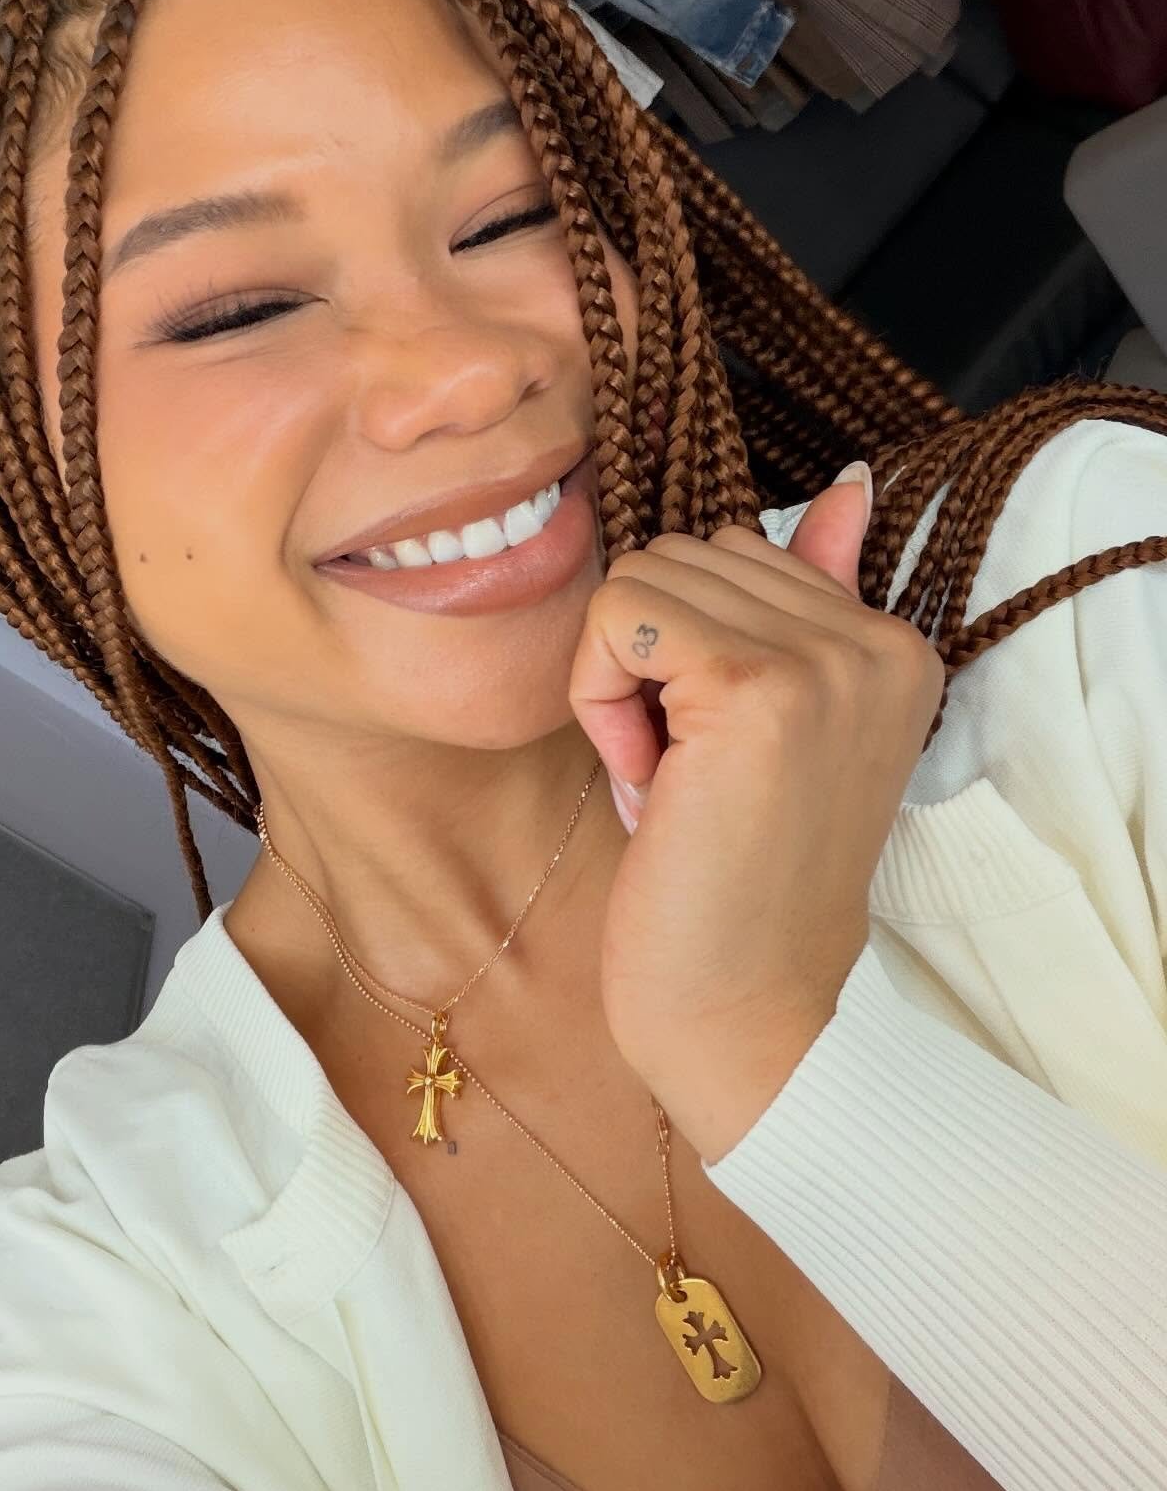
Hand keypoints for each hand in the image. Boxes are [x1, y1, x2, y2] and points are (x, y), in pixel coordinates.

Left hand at [568, 464, 943, 1161]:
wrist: (743, 1011)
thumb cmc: (735, 878)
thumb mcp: (776, 721)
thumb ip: (812, 593)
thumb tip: (854, 479)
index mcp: (891, 642)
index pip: (738, 548)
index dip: (687, 649)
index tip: (712, 753)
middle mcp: (874, 641)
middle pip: (685, 553)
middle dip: (647, 659)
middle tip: (683, 772)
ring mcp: (823, 661)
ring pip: (643, 578)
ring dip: (620, 680)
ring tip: (669, 777)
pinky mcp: (754, 687)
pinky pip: (617, 617)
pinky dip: (600, 698)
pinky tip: (646, 780)